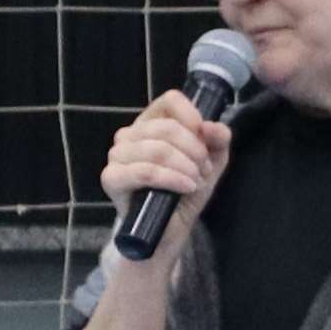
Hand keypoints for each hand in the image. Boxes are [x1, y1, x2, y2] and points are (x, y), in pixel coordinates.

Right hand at [101, 88, 233, 227]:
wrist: (169, 229)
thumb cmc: (184, 190)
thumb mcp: (211, 161)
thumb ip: (218, 140)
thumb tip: (212, 127)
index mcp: (151, 122)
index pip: (170, 100)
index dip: (192, 116)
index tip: (205, 138)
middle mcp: (130, 134)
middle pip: (167, 127)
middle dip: (194, 150)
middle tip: (204, 170)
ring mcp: (117, 156)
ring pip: (157, 149)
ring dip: (185, 166)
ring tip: (195, 182)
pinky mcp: (112, 178)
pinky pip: (145, 171)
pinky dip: (171, 179)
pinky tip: (185, 187)